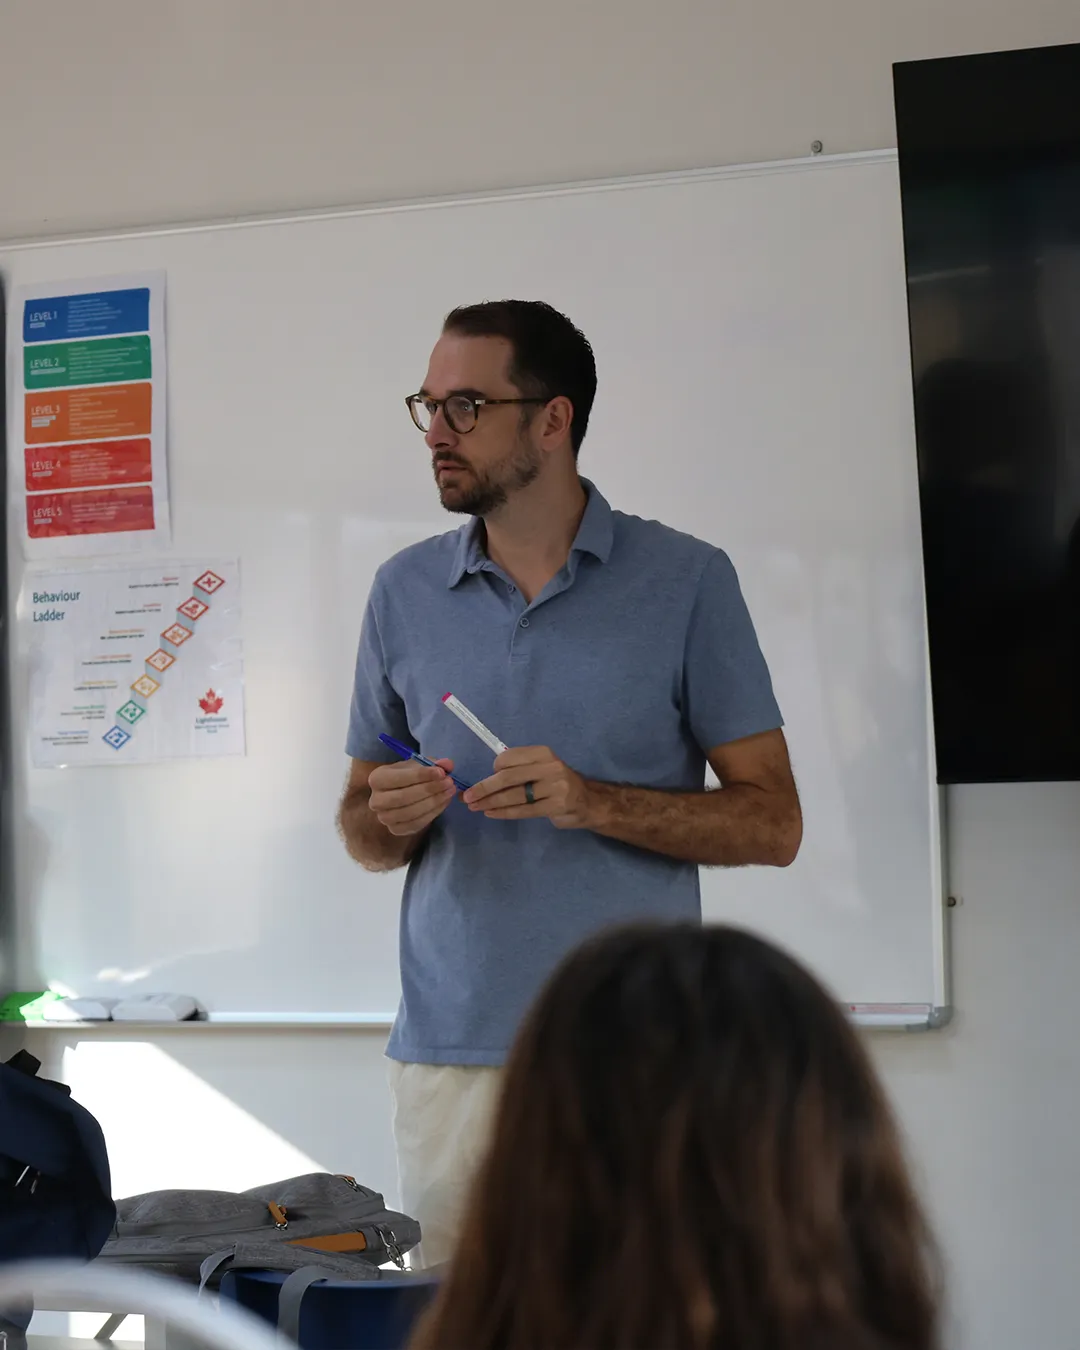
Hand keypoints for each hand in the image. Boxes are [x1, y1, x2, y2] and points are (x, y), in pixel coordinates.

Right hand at [368, 758, 456, 835]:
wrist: (402, 793)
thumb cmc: (409, 776)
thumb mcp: (419, 765)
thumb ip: (434, 763)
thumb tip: (447, 764)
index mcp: (377, 778)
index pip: (398, 778)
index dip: (421, 775)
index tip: (441, 772)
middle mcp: (376, 800)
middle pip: (403, 797)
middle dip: (429, 790)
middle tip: (449, 783)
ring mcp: (384, 818)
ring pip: (410, 812)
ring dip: (433, 802)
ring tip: (449, 791)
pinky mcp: (395, 830)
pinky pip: (416, 824)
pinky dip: (432, 813)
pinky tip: (443, 803)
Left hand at [463, 746, 591, 828]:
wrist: (587, 801)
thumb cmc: (556, 783)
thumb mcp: (542, 767)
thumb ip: (519, 768)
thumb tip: (485, 777)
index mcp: (542, 753)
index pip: (509, 758)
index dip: (493, 769)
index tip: (485, 778)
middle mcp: (550, 767)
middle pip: (508, 777)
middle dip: (484, 788)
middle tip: (467, 797)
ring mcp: (555, 787)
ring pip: (514, 796)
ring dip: (490, 802)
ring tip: (475, 807)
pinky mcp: (556, 806)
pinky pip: (524, 810)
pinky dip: (504, 813)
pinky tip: (491, 813)